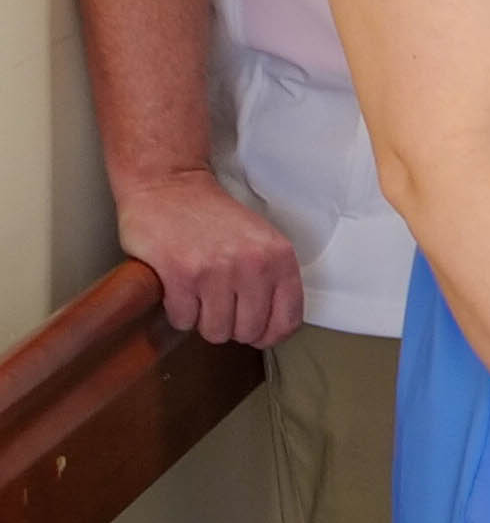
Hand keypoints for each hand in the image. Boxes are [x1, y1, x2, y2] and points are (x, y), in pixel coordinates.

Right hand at [114, 168, 304, 346]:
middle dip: (232, 327)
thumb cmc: (214, 217)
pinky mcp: (180, 276)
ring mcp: (216, 272)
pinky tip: (179, 289)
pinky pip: (183, 321)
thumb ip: (272, 278)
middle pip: (248, 332)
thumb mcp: (261, 240)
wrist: (170, 187)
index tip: (256, 333)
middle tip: (219, 307)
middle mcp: (252, 266)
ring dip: (203, 321)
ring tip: (199, 295)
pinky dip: (179, 312)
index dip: (270, 335)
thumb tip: (272, 327)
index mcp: (279, 258)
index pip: (287, 320)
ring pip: (215, 331)